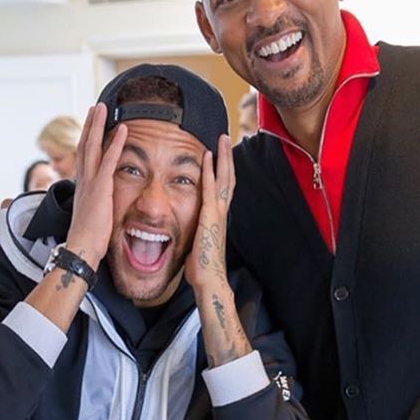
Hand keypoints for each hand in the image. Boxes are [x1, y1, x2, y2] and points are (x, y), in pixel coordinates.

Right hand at [65, 104, 127, 266]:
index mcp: (82, 187)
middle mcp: (83, 180)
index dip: (87, 140)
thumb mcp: (93, 218)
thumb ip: (97, 207)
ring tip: (103, 108)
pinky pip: (110, 160)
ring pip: (92, 146)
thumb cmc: (89, 240)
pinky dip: (116, 143)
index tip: (90, 126)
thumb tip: (102, 207)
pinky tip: (123, 129)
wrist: (82, 248)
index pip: (83, 158)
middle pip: (85, 145)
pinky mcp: (101, 188)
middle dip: (90, 125)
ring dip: (98, 125)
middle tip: (95, 108)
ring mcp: (90, 182)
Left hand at [186, 135, 234, 292]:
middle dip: (227, 158)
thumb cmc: (203, 269)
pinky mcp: (209, 216)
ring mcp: (217, 213)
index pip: (223, 190)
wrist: (209, 281)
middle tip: (225, 138)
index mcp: (218, 219)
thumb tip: (190, 234)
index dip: (223, 172)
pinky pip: (210, 188)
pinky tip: (207, 156)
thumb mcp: (198, 245)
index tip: (221, 156)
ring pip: (224, 179)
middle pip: (229, 179)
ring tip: (222, 139)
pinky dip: (210, 171)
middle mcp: (221, 213)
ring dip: (223, 158)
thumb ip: (196, 234)